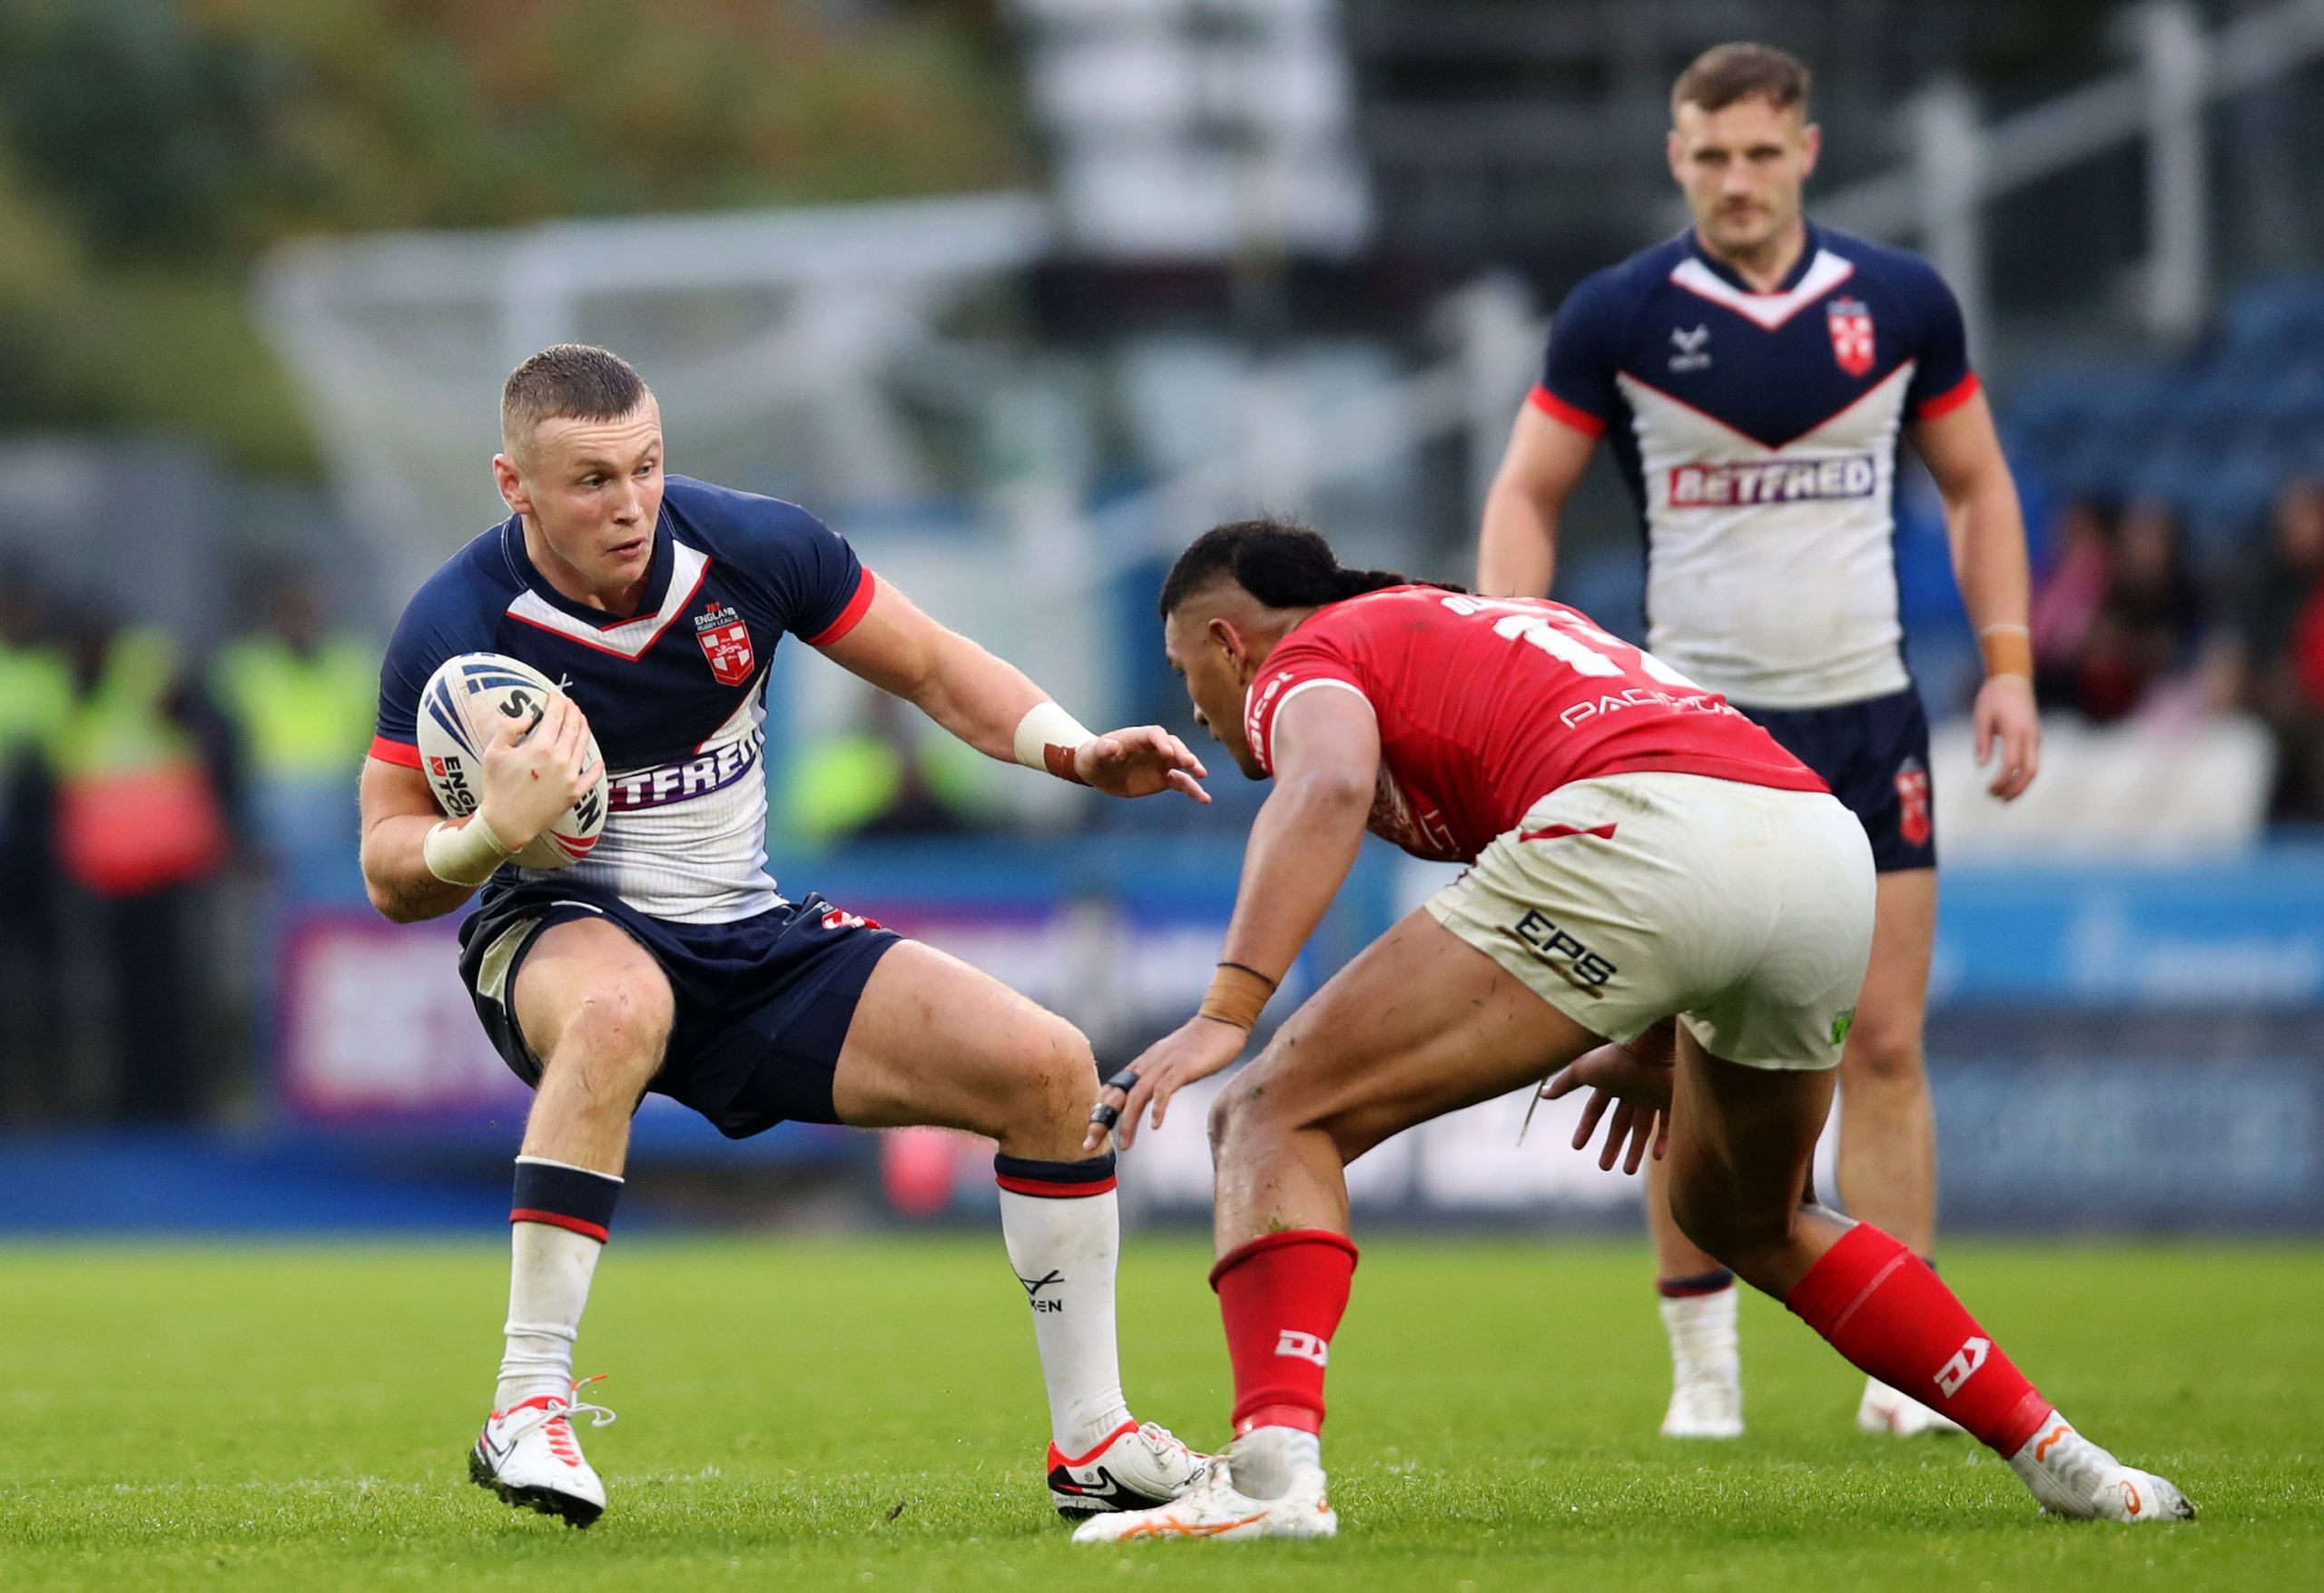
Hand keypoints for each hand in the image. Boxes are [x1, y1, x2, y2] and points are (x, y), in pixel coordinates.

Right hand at [477, 690, 596, 848]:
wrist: (506, 824)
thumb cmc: (497, 787)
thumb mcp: (493, 753)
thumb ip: (508, 728)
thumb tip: (528, 717)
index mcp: (541, 747)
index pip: (556, 716)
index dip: (557, 702)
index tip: (555, 695)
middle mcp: (561, 759)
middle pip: (573, 727)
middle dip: (573, 711)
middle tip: (570, 704)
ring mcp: (570, 777)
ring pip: (583, 746)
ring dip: (584, 730)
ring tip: (581, 720)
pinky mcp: (575, 794)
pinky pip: (591, 778)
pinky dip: (596, 768)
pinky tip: (597, 762)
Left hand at [1075, 726, 1209, 803]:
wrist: (1098, 770)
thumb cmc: (1095, 756)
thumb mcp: (1096, 753)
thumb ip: (1104, 749)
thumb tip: (1111, 747)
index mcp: (1140, 737)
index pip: (1156, 735)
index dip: (1162, 742)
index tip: (1167, 753)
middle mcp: (1155, 748)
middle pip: (1174, 746)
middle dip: (1182, 754)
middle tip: (1190, 764)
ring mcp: (1161, 763)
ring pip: (1182, 763)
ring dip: (1193, 768)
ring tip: (1201, 775)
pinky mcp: (1164, 778)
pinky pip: (1182, 783)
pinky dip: (1193, 790)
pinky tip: (1205, 799)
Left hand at [1082, 1016, 1247, 1153]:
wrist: (1220, 1023)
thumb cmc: (1198, 1046)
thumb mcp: (1169, 1063)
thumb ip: (1157, 1078)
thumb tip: (1149, 1096)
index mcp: (1142, 1065)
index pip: (1111, 1090)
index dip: (1098, 1111)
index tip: (1092, 1132)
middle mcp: (1147, 1065)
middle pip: (1116, 1095)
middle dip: (1101, 1121)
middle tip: (1089, 1144)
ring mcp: (1164, 1065)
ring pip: (1137, 1096)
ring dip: (1128, 1122)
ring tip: (1125, 1145)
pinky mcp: (1182, 1067)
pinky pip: (1165, 1089)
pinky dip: (1158, 1108)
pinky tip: (1156, 1125)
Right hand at [1539, 1032, 1675, 1175]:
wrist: (1651, 1046)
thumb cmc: (1614, 1056)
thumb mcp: (1583, 1070)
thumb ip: (1563, 1083)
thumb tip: (1542, 1094)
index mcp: (1609, 1083)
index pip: (1595, 1110)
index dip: (1585, 1128)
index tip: (1577, 1146)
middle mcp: (1630, 1091)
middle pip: (1619, 1124)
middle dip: (1611, 1145)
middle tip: (1604, 1167)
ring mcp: (1651, 1096)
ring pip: (1642, 1128)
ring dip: (1635, 1150)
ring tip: (1627, 1171)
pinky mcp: (1670, 1099)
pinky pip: (1667, 1124)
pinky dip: (1663, 1140)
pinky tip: (1657, 1157)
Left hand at [1973, 673, 2039, 800]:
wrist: (2013, 678)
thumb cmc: (1993, 696)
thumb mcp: (1981, 717)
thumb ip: (1982, 742)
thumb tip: (1981, 765)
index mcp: (2015, 731)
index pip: (2011, 763)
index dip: (2001, 780)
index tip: (1988, 789)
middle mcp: (2030, 736)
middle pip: (2030, 771)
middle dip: (2016, 789)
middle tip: (1999, 800)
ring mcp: (2035, 736)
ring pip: (2035, 767)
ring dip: (2021, 785)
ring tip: (2004, 797)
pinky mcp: (2035, 737)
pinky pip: (2033, 761)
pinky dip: (2023, 775)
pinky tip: (2010, 782)